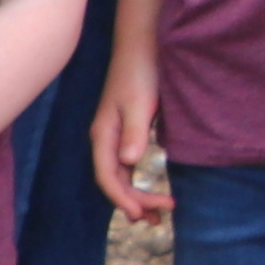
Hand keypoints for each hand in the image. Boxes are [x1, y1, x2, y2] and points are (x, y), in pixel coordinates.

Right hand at [91, 56, 173, 226]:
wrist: (142, 46)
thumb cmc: (140, 72)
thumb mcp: (141, 103)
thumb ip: (135, 133)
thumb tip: (129, 163)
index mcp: (103, 135)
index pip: (108, 177)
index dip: (122, 199)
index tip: (140, 215)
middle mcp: (106, 139)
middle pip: (115, 181)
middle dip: (134, 202)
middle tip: (160, 218)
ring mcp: (115, 135)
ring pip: (121, 175)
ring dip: (136, 196)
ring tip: (156, 216)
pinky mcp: (127, 130)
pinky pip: (128, 164)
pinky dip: (138, 180)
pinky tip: (149, 187)